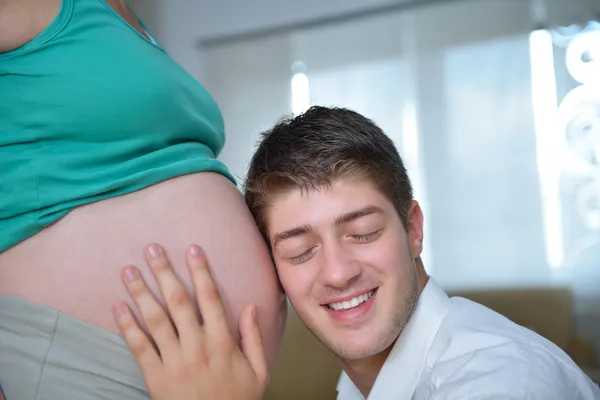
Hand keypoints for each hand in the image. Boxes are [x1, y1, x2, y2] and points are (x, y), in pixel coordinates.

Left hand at [113, 244, 266, 399]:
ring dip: (141, 292)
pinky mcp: (156, 377)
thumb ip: (253, 338)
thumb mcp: (258, 371)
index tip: (192, 249)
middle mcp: (197, 346)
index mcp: (221, 342)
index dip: (200, 270)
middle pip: (178, 301)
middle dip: (164, 272)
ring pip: (155, 319)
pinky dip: (128, 326)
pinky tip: (118, 307)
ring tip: (129, 271)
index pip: (210, 297)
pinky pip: (140, 347)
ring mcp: (175, 361)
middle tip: (152, 249)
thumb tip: (251, 306)